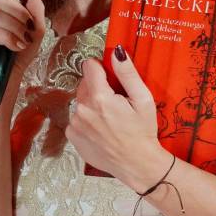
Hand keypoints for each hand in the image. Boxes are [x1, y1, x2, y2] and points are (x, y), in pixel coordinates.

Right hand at [0, 0, 45, 74]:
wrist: (9, 75)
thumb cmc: (20, 50)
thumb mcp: (35, 29)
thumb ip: (36, 10)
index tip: (25, 4)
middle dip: (19, 13)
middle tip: (29, 28)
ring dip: (15, 28)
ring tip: (24, 41)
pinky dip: (6, 38)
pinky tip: (15, 46)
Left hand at [66, 48, 165, 187]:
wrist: (136, 164)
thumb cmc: (142, 132)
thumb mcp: (143, 100)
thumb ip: (127, 73)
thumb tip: (117, 51)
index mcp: (99, 98)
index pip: (89, 66)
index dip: (101, 69)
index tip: (110, 78)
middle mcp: (82, 109)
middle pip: (84, 84)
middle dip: (97, 88)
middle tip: (115, 103)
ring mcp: (75, 124)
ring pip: (80, 101)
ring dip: (91, 105)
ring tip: (109, 119)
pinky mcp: (72, 135)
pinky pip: (76, 118)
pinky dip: (86, 120)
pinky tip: (101, 129)